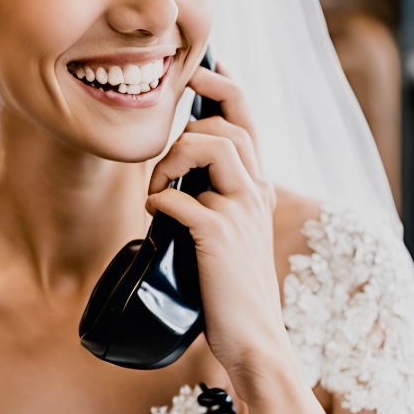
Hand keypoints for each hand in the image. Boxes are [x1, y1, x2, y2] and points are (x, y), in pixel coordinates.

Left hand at [145, 64, 286, 398]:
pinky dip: (158, 201)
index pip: (247, 120)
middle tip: (164, 152)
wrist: (253, 342)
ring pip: (210, 145)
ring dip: (171, 160)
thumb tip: (172, 187)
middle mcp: (257, 192)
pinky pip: (181, 197)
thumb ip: (212, 205)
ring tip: (158, 190)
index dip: (224, 87)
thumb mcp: (228, 238)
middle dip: (188, 123)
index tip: (201, 71)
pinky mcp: (219, 235)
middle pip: (229, 123)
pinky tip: (154, 217)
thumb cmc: (232, 292)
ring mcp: (241, 212)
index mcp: (259, 188)